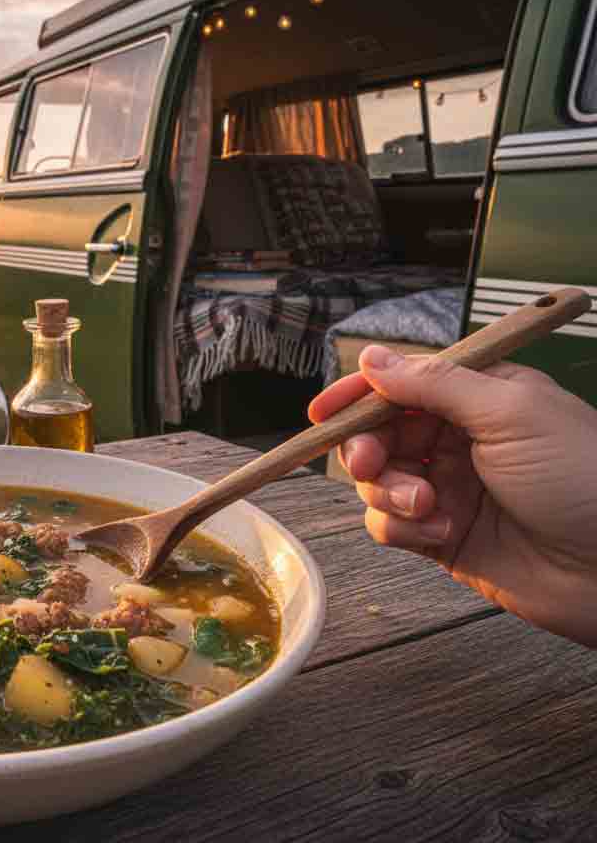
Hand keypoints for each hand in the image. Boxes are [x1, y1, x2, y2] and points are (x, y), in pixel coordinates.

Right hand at [310, 345, 596, 646]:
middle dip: (367, 447)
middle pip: (378, 433)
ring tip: (428, 504)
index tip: (324, 410)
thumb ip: (434, 383)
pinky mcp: (441, 537)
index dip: (359, 394)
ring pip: (377, 482)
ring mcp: (448, 489)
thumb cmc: (584, 480)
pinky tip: (439, 531)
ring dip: (389, 492)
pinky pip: (389, 526)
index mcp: (478, 397)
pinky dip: (400, 527)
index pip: (402, 384)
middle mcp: (459, 440)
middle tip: (374, 462)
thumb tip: (373, 358)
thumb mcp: (509, 412)